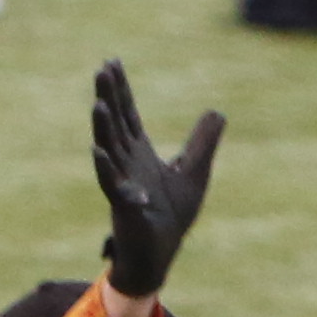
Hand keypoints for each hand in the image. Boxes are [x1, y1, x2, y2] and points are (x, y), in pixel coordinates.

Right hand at [88, 61, 221, 297]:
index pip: (127, 114)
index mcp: (140, 152)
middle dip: (108, 97)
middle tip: (101, 70)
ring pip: (109, 149)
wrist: (161, 254)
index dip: (121, 89)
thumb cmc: (172, 214)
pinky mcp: (124, 206)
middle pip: (115, 123)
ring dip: (103, 127)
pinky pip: (113, 184)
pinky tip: (98, 151)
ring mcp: (122, 183)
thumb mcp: (195, 171)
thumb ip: (203, 142)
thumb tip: (218, 112)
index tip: (111, 62)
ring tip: (98, 105)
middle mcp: (126, 163)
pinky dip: (106, 168)